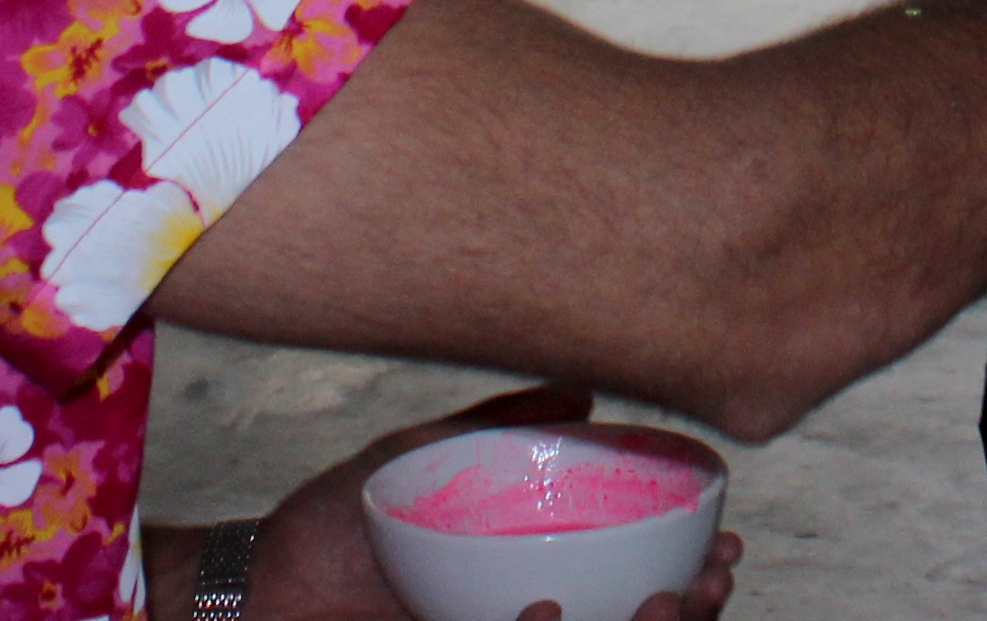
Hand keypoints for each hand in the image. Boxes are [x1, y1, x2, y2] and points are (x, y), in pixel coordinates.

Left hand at [249, 384, 744, 620]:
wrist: (258, 582)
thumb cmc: (341, 522)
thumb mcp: (423, 454)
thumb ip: (500, 423)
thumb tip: (588, 388)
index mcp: (537, 573)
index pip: (637, 585)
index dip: (695, 579)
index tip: (728, 549)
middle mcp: (530, 613)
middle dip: (691, 614)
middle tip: (709, 583)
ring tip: (661, 607)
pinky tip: (549, 614)